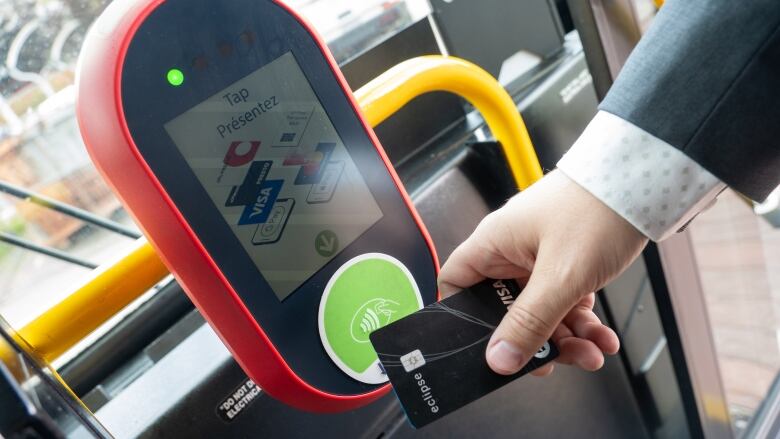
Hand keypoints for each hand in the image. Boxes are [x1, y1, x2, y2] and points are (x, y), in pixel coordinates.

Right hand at [438, 170, 647, 375]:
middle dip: (532, 339)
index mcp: (494, 244)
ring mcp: (540, 257)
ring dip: (566, 337)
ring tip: (591, 353)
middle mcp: (511, 251)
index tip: (482, 347)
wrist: (645, 182)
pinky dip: (583, 323)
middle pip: (504, 309)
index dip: (462, 318)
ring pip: (540, 311)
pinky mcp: (567, 261)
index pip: (456, 283)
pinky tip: (602, 338)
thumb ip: (529, 322)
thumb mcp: (561, 276)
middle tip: (552, 361)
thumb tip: (498, 360)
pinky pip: (565, 301)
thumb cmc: (597, 210)